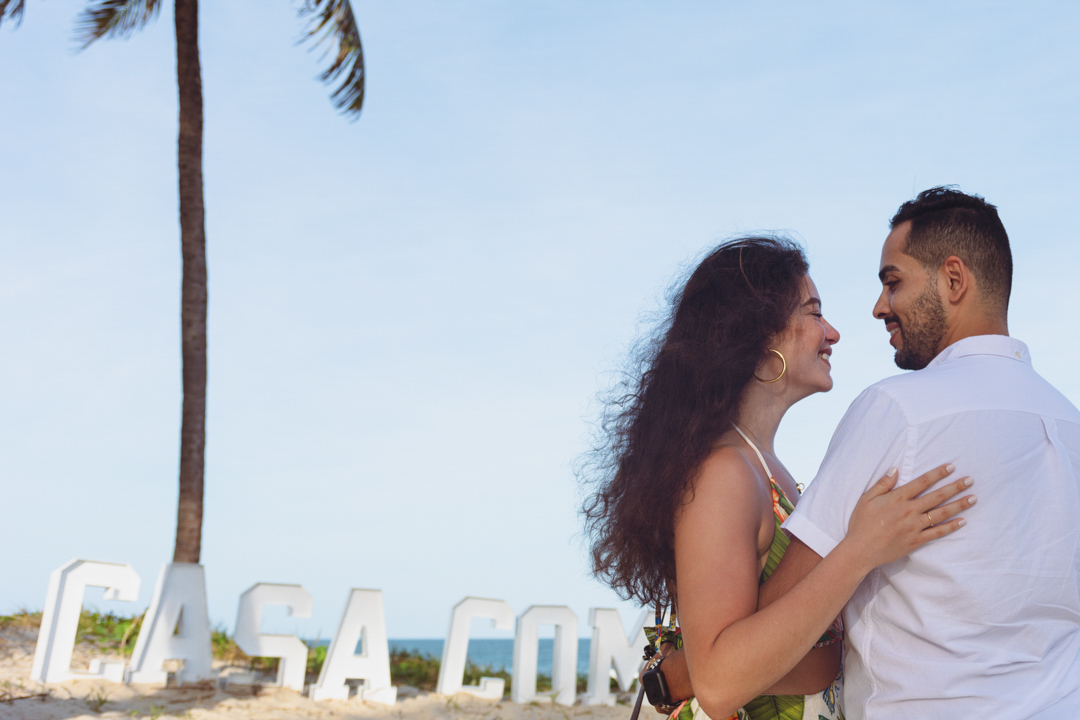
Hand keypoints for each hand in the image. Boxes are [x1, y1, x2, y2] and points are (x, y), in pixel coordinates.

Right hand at [845, 463, 973, 571]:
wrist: (861, 550)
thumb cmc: (861, 523)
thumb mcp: (866, 499)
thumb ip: (882, 484)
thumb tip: (896, 469)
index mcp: (897, 498)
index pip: (922, 482)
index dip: (938, 473)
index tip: (951, 467)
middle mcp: (909, 511)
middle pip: (937, 496)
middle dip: (955, 487)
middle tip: (970, 480)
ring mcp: (915, 526)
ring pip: (941, 513)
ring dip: (959, 505)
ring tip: (973, 498)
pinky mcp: (917, 541)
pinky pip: (937, 533)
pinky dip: (951, 527)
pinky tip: (963, 521)